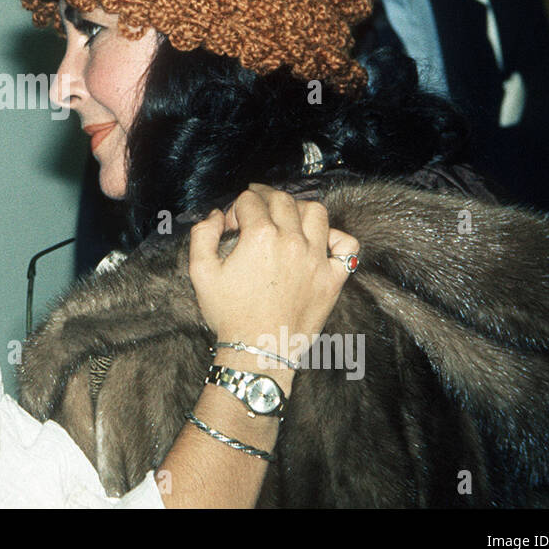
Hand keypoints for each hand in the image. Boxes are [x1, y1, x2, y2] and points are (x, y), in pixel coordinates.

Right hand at [188, 183, 356, 346]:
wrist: (257, 350)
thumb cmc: (229, 314)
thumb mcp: (200, 272)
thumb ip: (202, 235)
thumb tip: (216, 216)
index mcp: (261, 237)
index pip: (250, 201)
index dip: (236, 208)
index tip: (232, 225)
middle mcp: (292, 241)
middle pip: (282, 200)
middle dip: (264, 198)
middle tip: (254, 209)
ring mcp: (317, 259)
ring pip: (316, 212)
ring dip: (298, 208)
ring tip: (287, 217)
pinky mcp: (332, 278)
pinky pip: (347, 246)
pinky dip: (337, 237)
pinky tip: (321, 241)